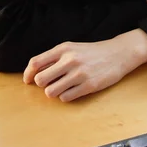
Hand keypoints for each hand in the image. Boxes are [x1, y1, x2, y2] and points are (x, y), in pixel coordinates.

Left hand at [23, 30, 146, 101]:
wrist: (118, 53)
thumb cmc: (92, 52)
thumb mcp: (72, 48)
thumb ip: (54, 58)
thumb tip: (35, 72)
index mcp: (63, 49)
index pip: (36, 63)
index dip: (28, 74)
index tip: (28, 80)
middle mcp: (69, 60)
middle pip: (40, 80)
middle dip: (42, 85)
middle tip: (50, 83)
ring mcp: (79, 74)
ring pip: (50, 92)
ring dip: (53, 92)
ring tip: (62, 87)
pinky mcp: (88, 86)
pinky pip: (65, 98)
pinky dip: (66, 96)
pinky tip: (73, 90)